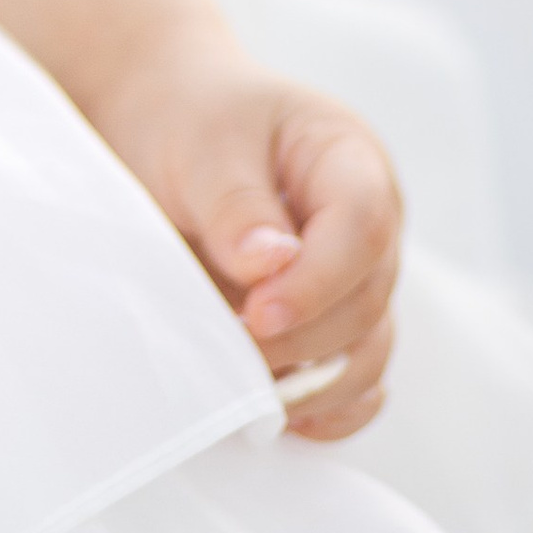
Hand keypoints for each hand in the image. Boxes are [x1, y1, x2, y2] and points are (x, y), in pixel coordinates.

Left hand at [98, 29, 401, 439]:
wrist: (164, 120)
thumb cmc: (188, 117)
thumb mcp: (203, 143)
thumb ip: (236, 204)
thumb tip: (272, 266)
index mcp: (349, 158)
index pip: (363, 225)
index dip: (317, 281)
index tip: (255, 315)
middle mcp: (369, 222)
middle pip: (368, 298)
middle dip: (304, 339)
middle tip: (232, 349)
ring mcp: (355, 276)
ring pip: (368, 350)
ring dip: (312, 381)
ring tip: (244, 385)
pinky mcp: (333, 320)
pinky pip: (355, 378)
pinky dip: (326, 407)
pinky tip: (283, 414)